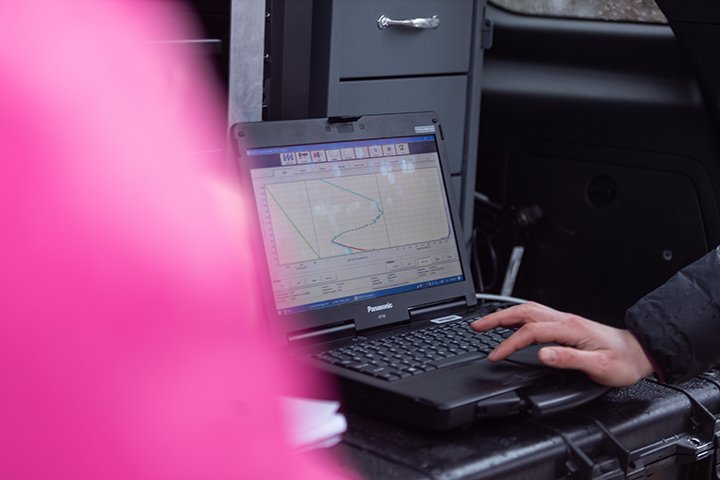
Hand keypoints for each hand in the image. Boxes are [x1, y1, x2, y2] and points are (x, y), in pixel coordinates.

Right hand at [470, 302, 654, 386]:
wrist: (639, 353)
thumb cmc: (622, 362)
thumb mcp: (600, 367)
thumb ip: (570, 360)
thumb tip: (542, 354)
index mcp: (570, 329)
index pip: (531, 332)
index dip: (509, 343)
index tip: (495, 354)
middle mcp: (565, 320)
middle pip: (523, 312)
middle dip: (497, 318)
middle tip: (476, 326)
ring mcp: (565, 320)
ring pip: (528, 309)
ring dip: (505, 314)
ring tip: (486, 322)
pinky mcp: (567, 324)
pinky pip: (536, 313)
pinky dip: (517, 315)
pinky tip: (512, 322)